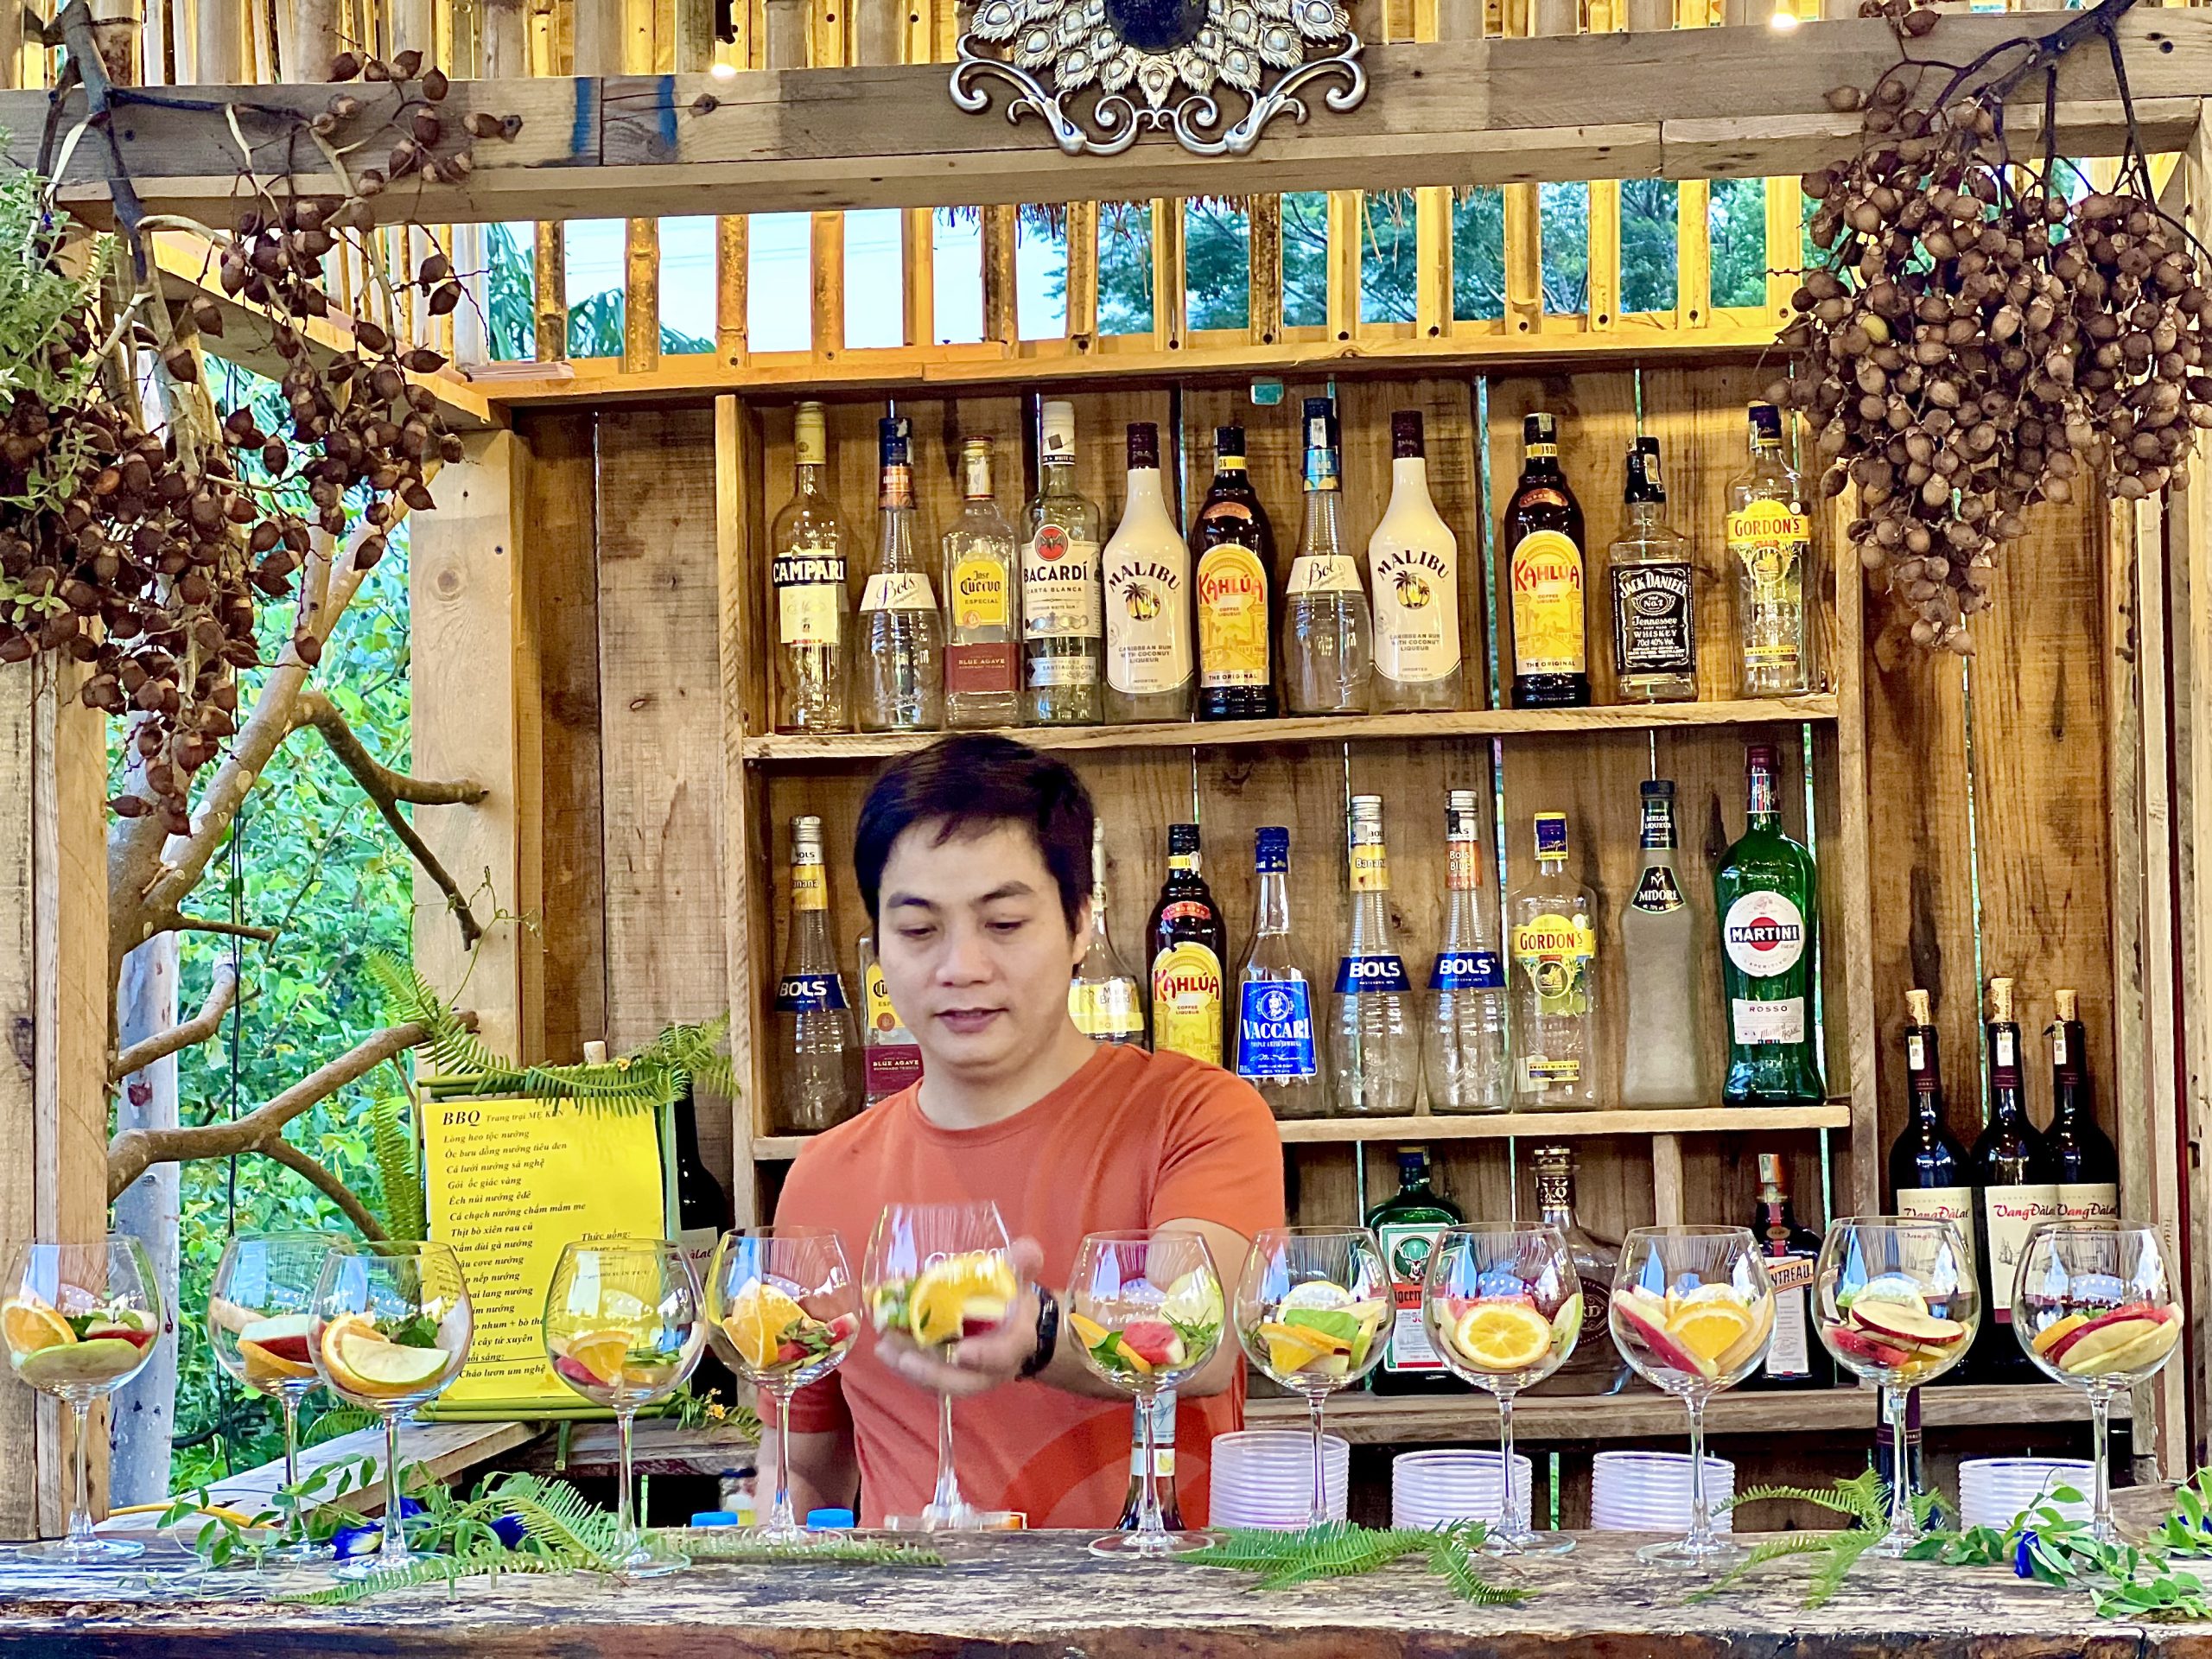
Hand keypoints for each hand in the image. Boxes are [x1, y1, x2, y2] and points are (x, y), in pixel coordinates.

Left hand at [877, 1237, 1046, 1398]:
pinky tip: (885, 1347)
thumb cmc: (1014, 1301)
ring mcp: (970, 1375)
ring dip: (911, 1370)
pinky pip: (928, 1379)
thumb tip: (1026, 1249)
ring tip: (884, 1347)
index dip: (983, 1356)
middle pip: (964, 1382)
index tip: (960, 1353)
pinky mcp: (951, 1375)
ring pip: (941, 1384)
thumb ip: (1024, 1263)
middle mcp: (992, 1368)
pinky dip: (906, 1365)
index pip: (1002, 1354)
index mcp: (1015, 1343)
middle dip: (933, 1373)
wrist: (1015, 1325)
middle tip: (904, 1358)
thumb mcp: (1022, 1279)